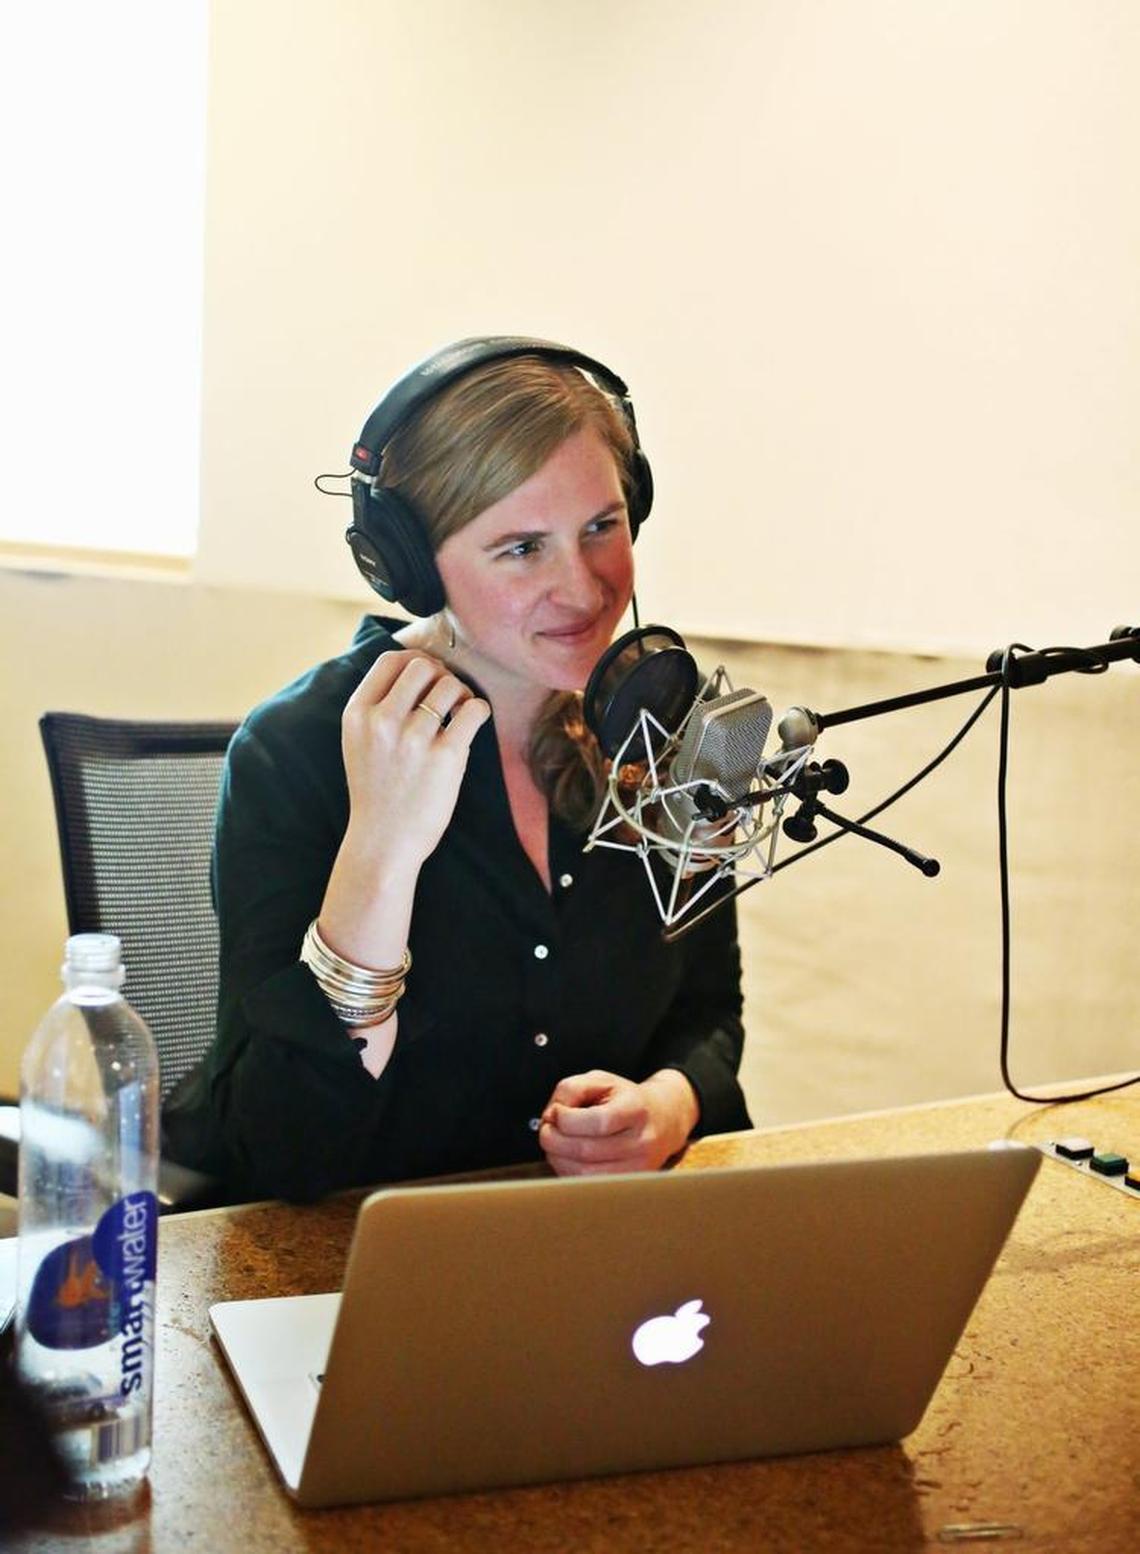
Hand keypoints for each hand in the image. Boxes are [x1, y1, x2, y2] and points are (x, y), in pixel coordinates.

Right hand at [319, 650, 488, 977]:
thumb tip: (416, 667)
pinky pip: (474, 710)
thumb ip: (376, 707)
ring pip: (451, 685)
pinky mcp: (445, 756)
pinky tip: (472, 722)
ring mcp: (414, 738)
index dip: (415, 660)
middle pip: (422, 666)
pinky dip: (479, 710)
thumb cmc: (376, 791)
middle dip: (440, 674)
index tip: (426, 676)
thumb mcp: (358, 743)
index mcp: (357, 715)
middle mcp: (382, 722)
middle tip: (447, 695)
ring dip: (461, 693)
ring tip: (459, 712)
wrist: (383, 842)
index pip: (390, 660)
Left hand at [538, 1069, 699, 1176]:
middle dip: (554, 1139)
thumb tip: (552, 1115)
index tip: (556, 1112)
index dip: (566, 1118)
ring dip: (557, 1158)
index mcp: (636, 1110)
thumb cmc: (627, 1099)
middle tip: (547, 1129)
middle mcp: (641, 1142)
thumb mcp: (601, 1080)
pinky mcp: (629, 1184)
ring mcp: (637, 1168)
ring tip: (555, 1142)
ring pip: (584, 1174)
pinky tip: (566, 1157)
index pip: (597, 1122)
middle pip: (586, 1151)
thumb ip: (572, 1088)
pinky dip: (568, 1172)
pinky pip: (588, 1185)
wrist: (664, 1120)